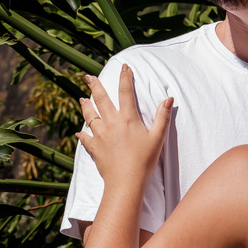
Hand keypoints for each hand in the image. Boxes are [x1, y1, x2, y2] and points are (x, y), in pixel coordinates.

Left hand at [78, 65, 171, 186]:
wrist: (126, 181)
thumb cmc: (144, 160)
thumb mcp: (157, 138)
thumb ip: (162, 117)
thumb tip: (168, 98)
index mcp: (127, 118)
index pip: (125, 92)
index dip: (125, 77)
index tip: (124, 66)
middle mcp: (111, 123)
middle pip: (101, 99)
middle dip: (95, 86)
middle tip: (88, 77)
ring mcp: (100, 135)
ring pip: (90, 116)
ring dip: (86, 106)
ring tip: (82, 99)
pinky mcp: (94, 148)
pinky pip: (85, 139)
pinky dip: (82, 135)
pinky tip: (79, 133)